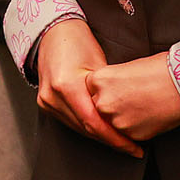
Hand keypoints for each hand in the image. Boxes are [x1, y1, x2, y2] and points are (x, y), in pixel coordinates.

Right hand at [35, 20, 142, 156]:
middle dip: (111, 140)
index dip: (116, 139)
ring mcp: (46, 101)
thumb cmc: (78, 42)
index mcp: (66, 85)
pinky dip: (88, 127)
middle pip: (86, 129)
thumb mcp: (100, 65)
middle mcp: (53, 96)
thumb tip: (127, 114)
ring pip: (78, 129)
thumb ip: (109, 93)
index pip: (94, 123)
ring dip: (100, 136)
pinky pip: (70, 122)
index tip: (133, 147)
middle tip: (132, 147)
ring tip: (121, 140)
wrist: (53, 32)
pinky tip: (103, 129)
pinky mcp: (45, 104)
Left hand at [86, 53, 179, 142]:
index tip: (115, 91)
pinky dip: (135, 128)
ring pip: (111, 125)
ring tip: (141, 107)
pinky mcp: (130, 134)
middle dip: (110, 108)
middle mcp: (101, 102)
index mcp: (98, 80)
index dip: (103, 92)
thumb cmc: (159, 70)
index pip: (90, 91)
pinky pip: (127, 135)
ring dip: (122, 120)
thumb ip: (110, 85)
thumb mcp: (125, 69)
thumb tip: (105, 96)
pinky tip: (148, 116)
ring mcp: (115, 120)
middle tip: (129, 101)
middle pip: (98, 109)